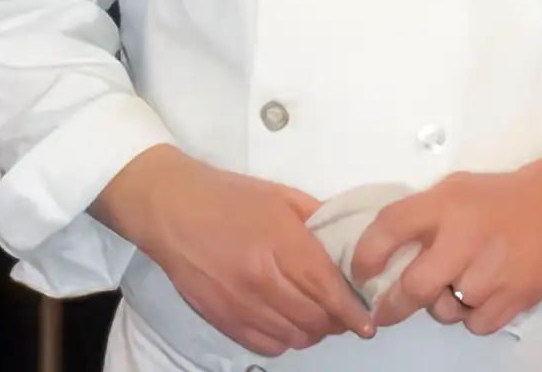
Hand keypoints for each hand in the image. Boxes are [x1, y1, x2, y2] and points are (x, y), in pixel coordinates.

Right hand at [93, 146, 374, 358]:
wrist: (172, 208)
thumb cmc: (227, 196)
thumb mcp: (279, 195)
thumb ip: (316, 218)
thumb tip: (345, 238)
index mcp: (280, 243)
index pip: (327, 289)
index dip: (353, 311)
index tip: (368, 321)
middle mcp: (262, 281)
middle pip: (314, 319)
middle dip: (337, 321)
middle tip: (345, 312)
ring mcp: (241, 305)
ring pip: (294, 337)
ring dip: (313, 332)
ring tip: (319, 317)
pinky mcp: (223, 320)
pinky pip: (267, 346)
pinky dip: (285, 340)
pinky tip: (289, 324)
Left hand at [351, 149, 541, 337]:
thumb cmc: (498, 197)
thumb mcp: (455, 189)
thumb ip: (423, 215)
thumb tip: (385, 250)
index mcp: (446, 204)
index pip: (390, 227)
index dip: (366, 254)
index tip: (360, 272)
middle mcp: (465, 237)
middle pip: (413, 287)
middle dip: (392, 306)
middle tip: (384, 310)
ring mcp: (491, 272)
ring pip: (445, 310)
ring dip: (443, 304)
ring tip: (458, 282)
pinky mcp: (513, 298)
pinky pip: (474, 324)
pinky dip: (473, 315)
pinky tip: (483, 291)